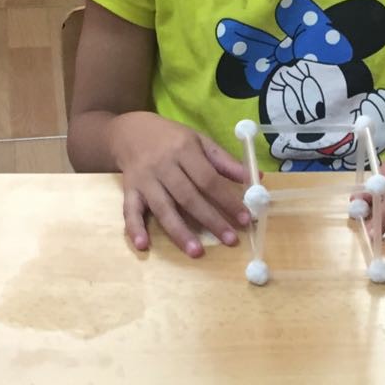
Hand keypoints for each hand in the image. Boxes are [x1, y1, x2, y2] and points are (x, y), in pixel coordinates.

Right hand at [109, 112, 252, 257]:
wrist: (131, 131)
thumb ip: (225, 161)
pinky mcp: (129, 190)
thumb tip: (255, 178)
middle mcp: (163, 166)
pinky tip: (143, 245)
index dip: (227, 200)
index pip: (208, 179)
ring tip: (196, 252)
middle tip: (229, 240)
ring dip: (179, 231)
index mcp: (184, 150)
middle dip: (210, 220)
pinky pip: (129, 211)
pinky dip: (134, 228)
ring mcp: (145, 180)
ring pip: (163, 208)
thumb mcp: (199, 141)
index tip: (244, 218)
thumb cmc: (171, 138)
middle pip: (188, 197)